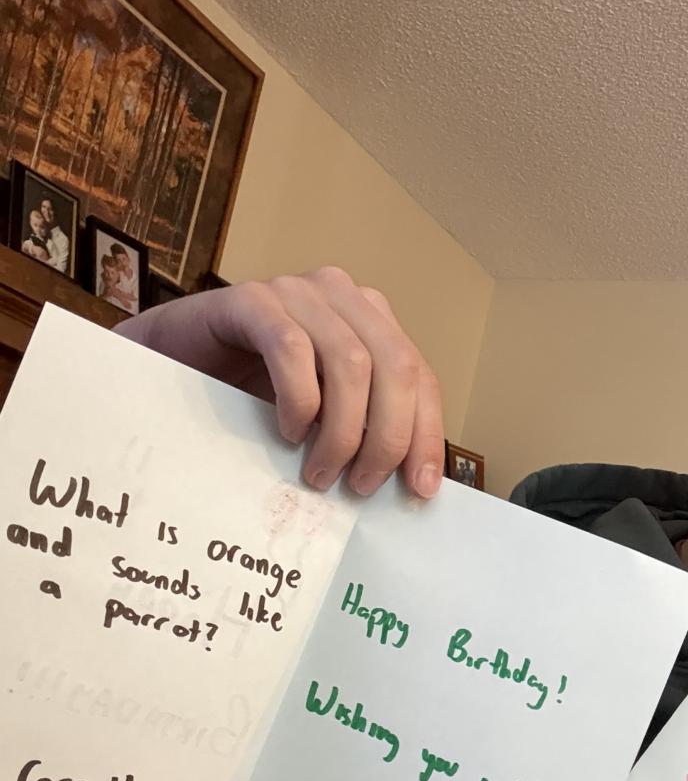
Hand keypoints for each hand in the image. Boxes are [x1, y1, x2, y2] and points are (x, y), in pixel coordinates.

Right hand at [116, 267, 444, 497]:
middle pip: (395, 367)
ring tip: (319, 472)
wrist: (167, 367)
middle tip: (360, 486)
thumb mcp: (320, 416)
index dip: (426, 433)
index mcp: (369, 321)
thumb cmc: (246, 395)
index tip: (421, 488)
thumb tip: (412, 483)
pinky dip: (299, 399)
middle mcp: (341, 296)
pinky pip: (291, 348)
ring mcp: (295, 292)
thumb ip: (362, 429)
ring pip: (350, 361)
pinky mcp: (250, 300)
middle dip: (386, 436)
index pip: (419, 376)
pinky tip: (287, 432)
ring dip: (342, 430)